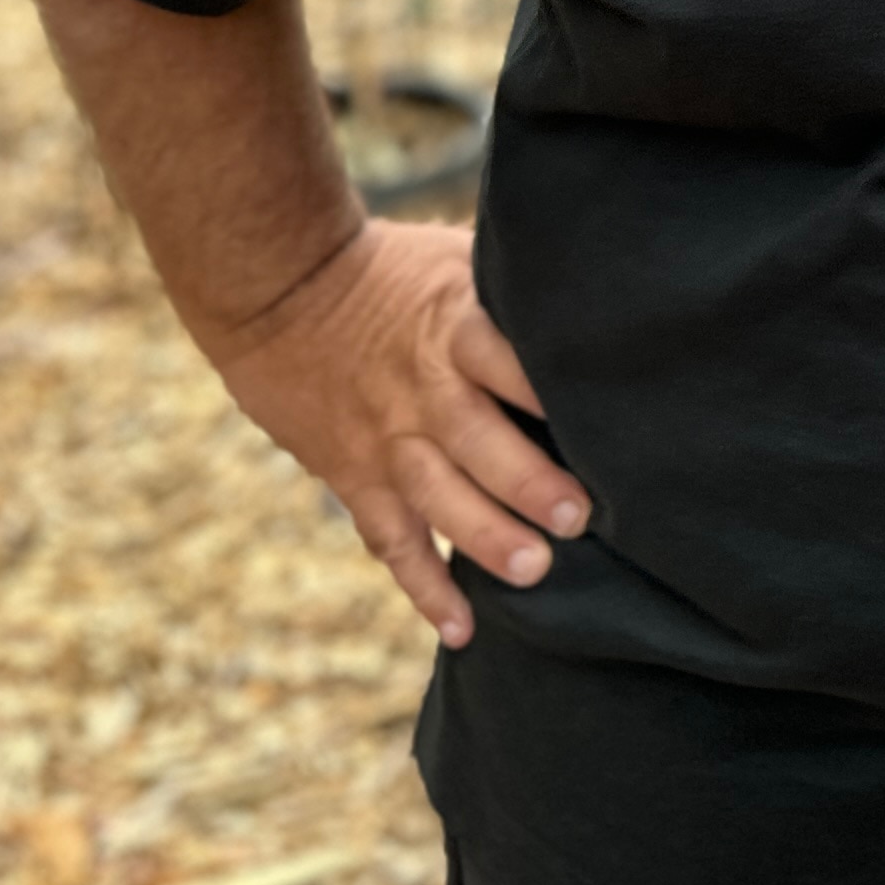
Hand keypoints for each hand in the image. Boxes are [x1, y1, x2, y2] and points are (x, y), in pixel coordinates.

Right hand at [201, 220, 589, 648]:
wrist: (277, 288)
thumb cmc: (391, 268)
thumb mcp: (457, 256)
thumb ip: (516, 284)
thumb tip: (597, 286)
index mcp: (455, 327)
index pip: (511, 362)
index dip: (553, 394)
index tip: (607, 426)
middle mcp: (422, 389)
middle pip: (478, 440)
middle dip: (527, 482)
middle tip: (578, 518)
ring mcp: (386, 439)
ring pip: (436, 496)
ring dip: (483, 537)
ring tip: (533, 571)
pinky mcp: (354, 475)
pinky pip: (391, 540)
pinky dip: (424, 587)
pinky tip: (463, 628)